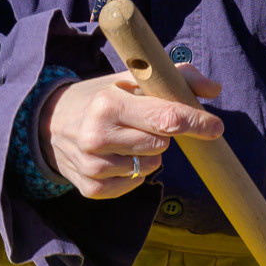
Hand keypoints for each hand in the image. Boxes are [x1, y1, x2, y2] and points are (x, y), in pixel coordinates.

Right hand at [40, 67, 222, 199]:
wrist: (49, 121)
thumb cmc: (99, 96)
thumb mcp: (130, 78)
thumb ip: (176, 77)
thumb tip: (214, 89)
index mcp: (109, 104)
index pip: (166, 118)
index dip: (196, 123)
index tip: (216, 127)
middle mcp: (98, 136)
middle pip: (161, 145)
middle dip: (162, 134)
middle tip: (144, 122)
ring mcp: (92, 166)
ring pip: (150, 167)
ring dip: (148, 154)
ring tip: (127, 138)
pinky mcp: (90, 188)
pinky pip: (133, 185)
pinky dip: (134, 173)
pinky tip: (118, 156)